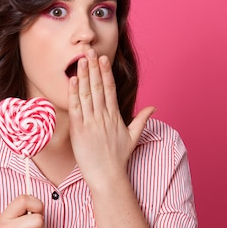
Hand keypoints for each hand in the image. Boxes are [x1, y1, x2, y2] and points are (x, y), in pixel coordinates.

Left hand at [68, 49, 153, 185]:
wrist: (108, 176)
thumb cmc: (118, 158)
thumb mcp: (133, 137)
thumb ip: (141, 119)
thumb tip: (153, 107)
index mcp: (115, 116)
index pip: (110, 89)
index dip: (105, 72)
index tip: (102, 58)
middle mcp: (104, 117)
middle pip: (98, 87)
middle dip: (93, 68)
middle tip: (89, 51)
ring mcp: (91, 123)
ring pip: (87, 94)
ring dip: (83, 76)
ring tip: (80, 60)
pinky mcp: (79, 130)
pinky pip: (76, 108)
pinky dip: (74, 94)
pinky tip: (72, 81)